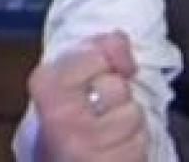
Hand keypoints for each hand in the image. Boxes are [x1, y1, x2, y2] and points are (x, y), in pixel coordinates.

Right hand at [27, 30, 146, 161]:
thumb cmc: (63, 123)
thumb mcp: (66, 79)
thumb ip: (94, 51)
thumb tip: (119, 40)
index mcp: (46, 85)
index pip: (98, 54)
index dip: (100, 65)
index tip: (86, 82)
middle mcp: (63, 115)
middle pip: (118, 85)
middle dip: (115, 97)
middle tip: (94, 112)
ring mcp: (88, 144)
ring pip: (135, 114)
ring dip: (127, 123)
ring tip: (106, 132)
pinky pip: (142, 143)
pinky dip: (133, 145)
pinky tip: (114, 149)